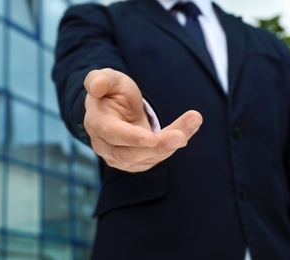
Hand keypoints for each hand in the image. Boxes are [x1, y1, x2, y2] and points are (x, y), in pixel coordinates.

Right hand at [83, 68, 202, 172]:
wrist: (117, 109)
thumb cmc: (112, 91)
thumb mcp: (108, 79)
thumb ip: (100, 80)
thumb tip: (96, 87)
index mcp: (97, 123)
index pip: (112, 134)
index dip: (131, 138)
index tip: (151, 139)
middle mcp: (106, 146)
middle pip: (131, 154)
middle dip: (158, 147)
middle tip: (181, 137)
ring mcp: (121, 157)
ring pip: (149, 157)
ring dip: (172, 144)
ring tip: (193, 122)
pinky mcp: (137, 161)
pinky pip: (158, 156)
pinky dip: (175, 142)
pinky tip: (190, 126)